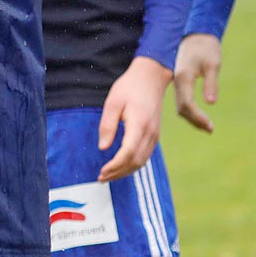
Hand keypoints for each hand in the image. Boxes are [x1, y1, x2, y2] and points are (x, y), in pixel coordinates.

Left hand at [95, 56, 169, 180]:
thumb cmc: (129, 87)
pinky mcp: (154, 135)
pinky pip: (145, 155)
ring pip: (142, 161)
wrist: (151, 78)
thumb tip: (103, 148)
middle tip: (101, 178)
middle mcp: (150, 133)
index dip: (115, 166)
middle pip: (136, 162)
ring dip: (125, 172)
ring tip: (108, 176)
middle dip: (118, 173)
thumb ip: (107, 125)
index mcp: (139, 124)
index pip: (128, 153)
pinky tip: (121, 166)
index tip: (101, 172)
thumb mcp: (112, 102)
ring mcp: (155, 135)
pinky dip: (133, 164)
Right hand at [172, 33, 221, 133]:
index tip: (211, 127)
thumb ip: (211, 83)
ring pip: (179, 105)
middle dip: (195, 121)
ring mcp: (175, 80)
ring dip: (191, 117)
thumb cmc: (206, 47)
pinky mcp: (178, 80)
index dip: (198, 118)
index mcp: (183, 77)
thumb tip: (211, 103)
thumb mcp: (213, 64)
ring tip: (206, 125)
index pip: (187, 104)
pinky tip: (198, 114)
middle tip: (210, 129)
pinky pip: (181, 99)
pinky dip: (188, 110)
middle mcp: (176, 80)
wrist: (195, 34)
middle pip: (181, 108)